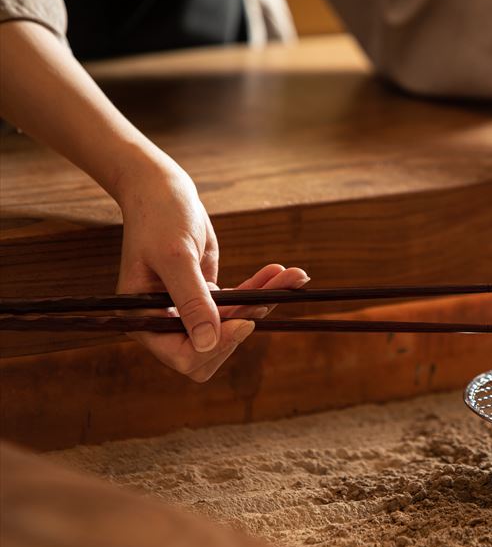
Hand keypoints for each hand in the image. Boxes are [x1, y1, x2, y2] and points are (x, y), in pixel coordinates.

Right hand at [114, 164, 308, 381]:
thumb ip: (191, 300)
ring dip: (263, 302)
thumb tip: (207, 343)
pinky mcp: (208, 296)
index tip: (244, 322)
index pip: (182, 355)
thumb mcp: (176, 258)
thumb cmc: (158, 217)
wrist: (163, 191)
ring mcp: (188, 310)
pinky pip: (239, 303)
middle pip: (212, 347)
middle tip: (270, 297)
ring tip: (293, 277)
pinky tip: (282, 273)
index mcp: (142, 319)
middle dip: (244, 324)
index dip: (215, 346)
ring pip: (233, 324)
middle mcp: (164, 321)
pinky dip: (261, 290)